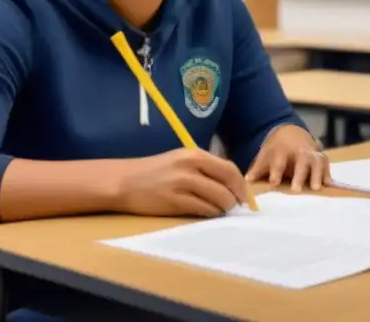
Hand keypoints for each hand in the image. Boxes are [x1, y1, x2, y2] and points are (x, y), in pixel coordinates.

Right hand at [116, 148, 247, 216]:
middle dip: (236, 198)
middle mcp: (190, 166)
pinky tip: (207, 214)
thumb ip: (204, 168)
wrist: (124, 182)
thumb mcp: (181, 161)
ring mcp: (182, 183)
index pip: (229, 168)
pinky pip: (202, 209)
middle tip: (236, 207)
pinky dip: (210, 213)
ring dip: (223, 208)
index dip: (241, 184)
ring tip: (220, 211)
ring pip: (218, 198)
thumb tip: (230, 184)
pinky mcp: (173, 201)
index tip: (244, 196)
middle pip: (227, 182)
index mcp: (195, 154)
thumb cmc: (155, 172)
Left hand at [247, 124, 329, 191]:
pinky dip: (328, 174)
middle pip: (301, 161)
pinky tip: (329, 185)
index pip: (280, 161)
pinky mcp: (321, 157)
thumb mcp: (264, 155)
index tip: (274, 182)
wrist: (290, 132)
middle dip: (299, 174)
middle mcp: (299, 151)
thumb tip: (247, 182)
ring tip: (316, 188)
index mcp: (282, 150)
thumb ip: (257, 169)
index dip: (277, 171)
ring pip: (317, 161)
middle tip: (296, 190)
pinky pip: (326, 164)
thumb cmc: (275, 150)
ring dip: (317, 174)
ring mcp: (311, 153)